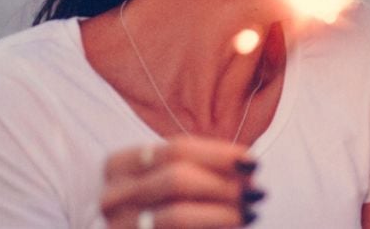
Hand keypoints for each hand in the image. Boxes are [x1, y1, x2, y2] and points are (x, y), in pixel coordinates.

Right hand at [101, 136, 263, 227]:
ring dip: (222, 212)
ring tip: (251, 211)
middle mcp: (112, 196)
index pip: (176, 149)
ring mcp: (119, 225)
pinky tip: (234, 225)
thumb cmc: (161, 205)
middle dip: (224, 185)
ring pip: (177, 215)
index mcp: (120, 165)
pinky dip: (213, 227)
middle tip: (257, 192)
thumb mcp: (172, 180)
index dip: (219, 154)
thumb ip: (203, 169)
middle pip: (178, 179)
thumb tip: (248, 168)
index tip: (252, 162)